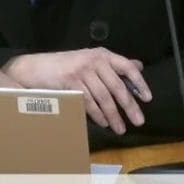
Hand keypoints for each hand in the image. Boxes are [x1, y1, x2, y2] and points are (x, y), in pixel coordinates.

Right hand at [3, 48, 151, 134]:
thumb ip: (113, 64)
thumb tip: (138, 66)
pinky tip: (103, 123)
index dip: (139, 82)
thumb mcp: (91, 60)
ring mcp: (82, 71)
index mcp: (102, 54)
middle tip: (138, 121)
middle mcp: (94, 60)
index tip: (148, 98)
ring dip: (113, 115)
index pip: (127, 67)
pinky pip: (89, 102)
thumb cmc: (66, 65)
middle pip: (117, 86)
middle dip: (129, 106)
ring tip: (120, 128)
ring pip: (103, 97)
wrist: (36, 68)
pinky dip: (97, 115)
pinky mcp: (71, 82)